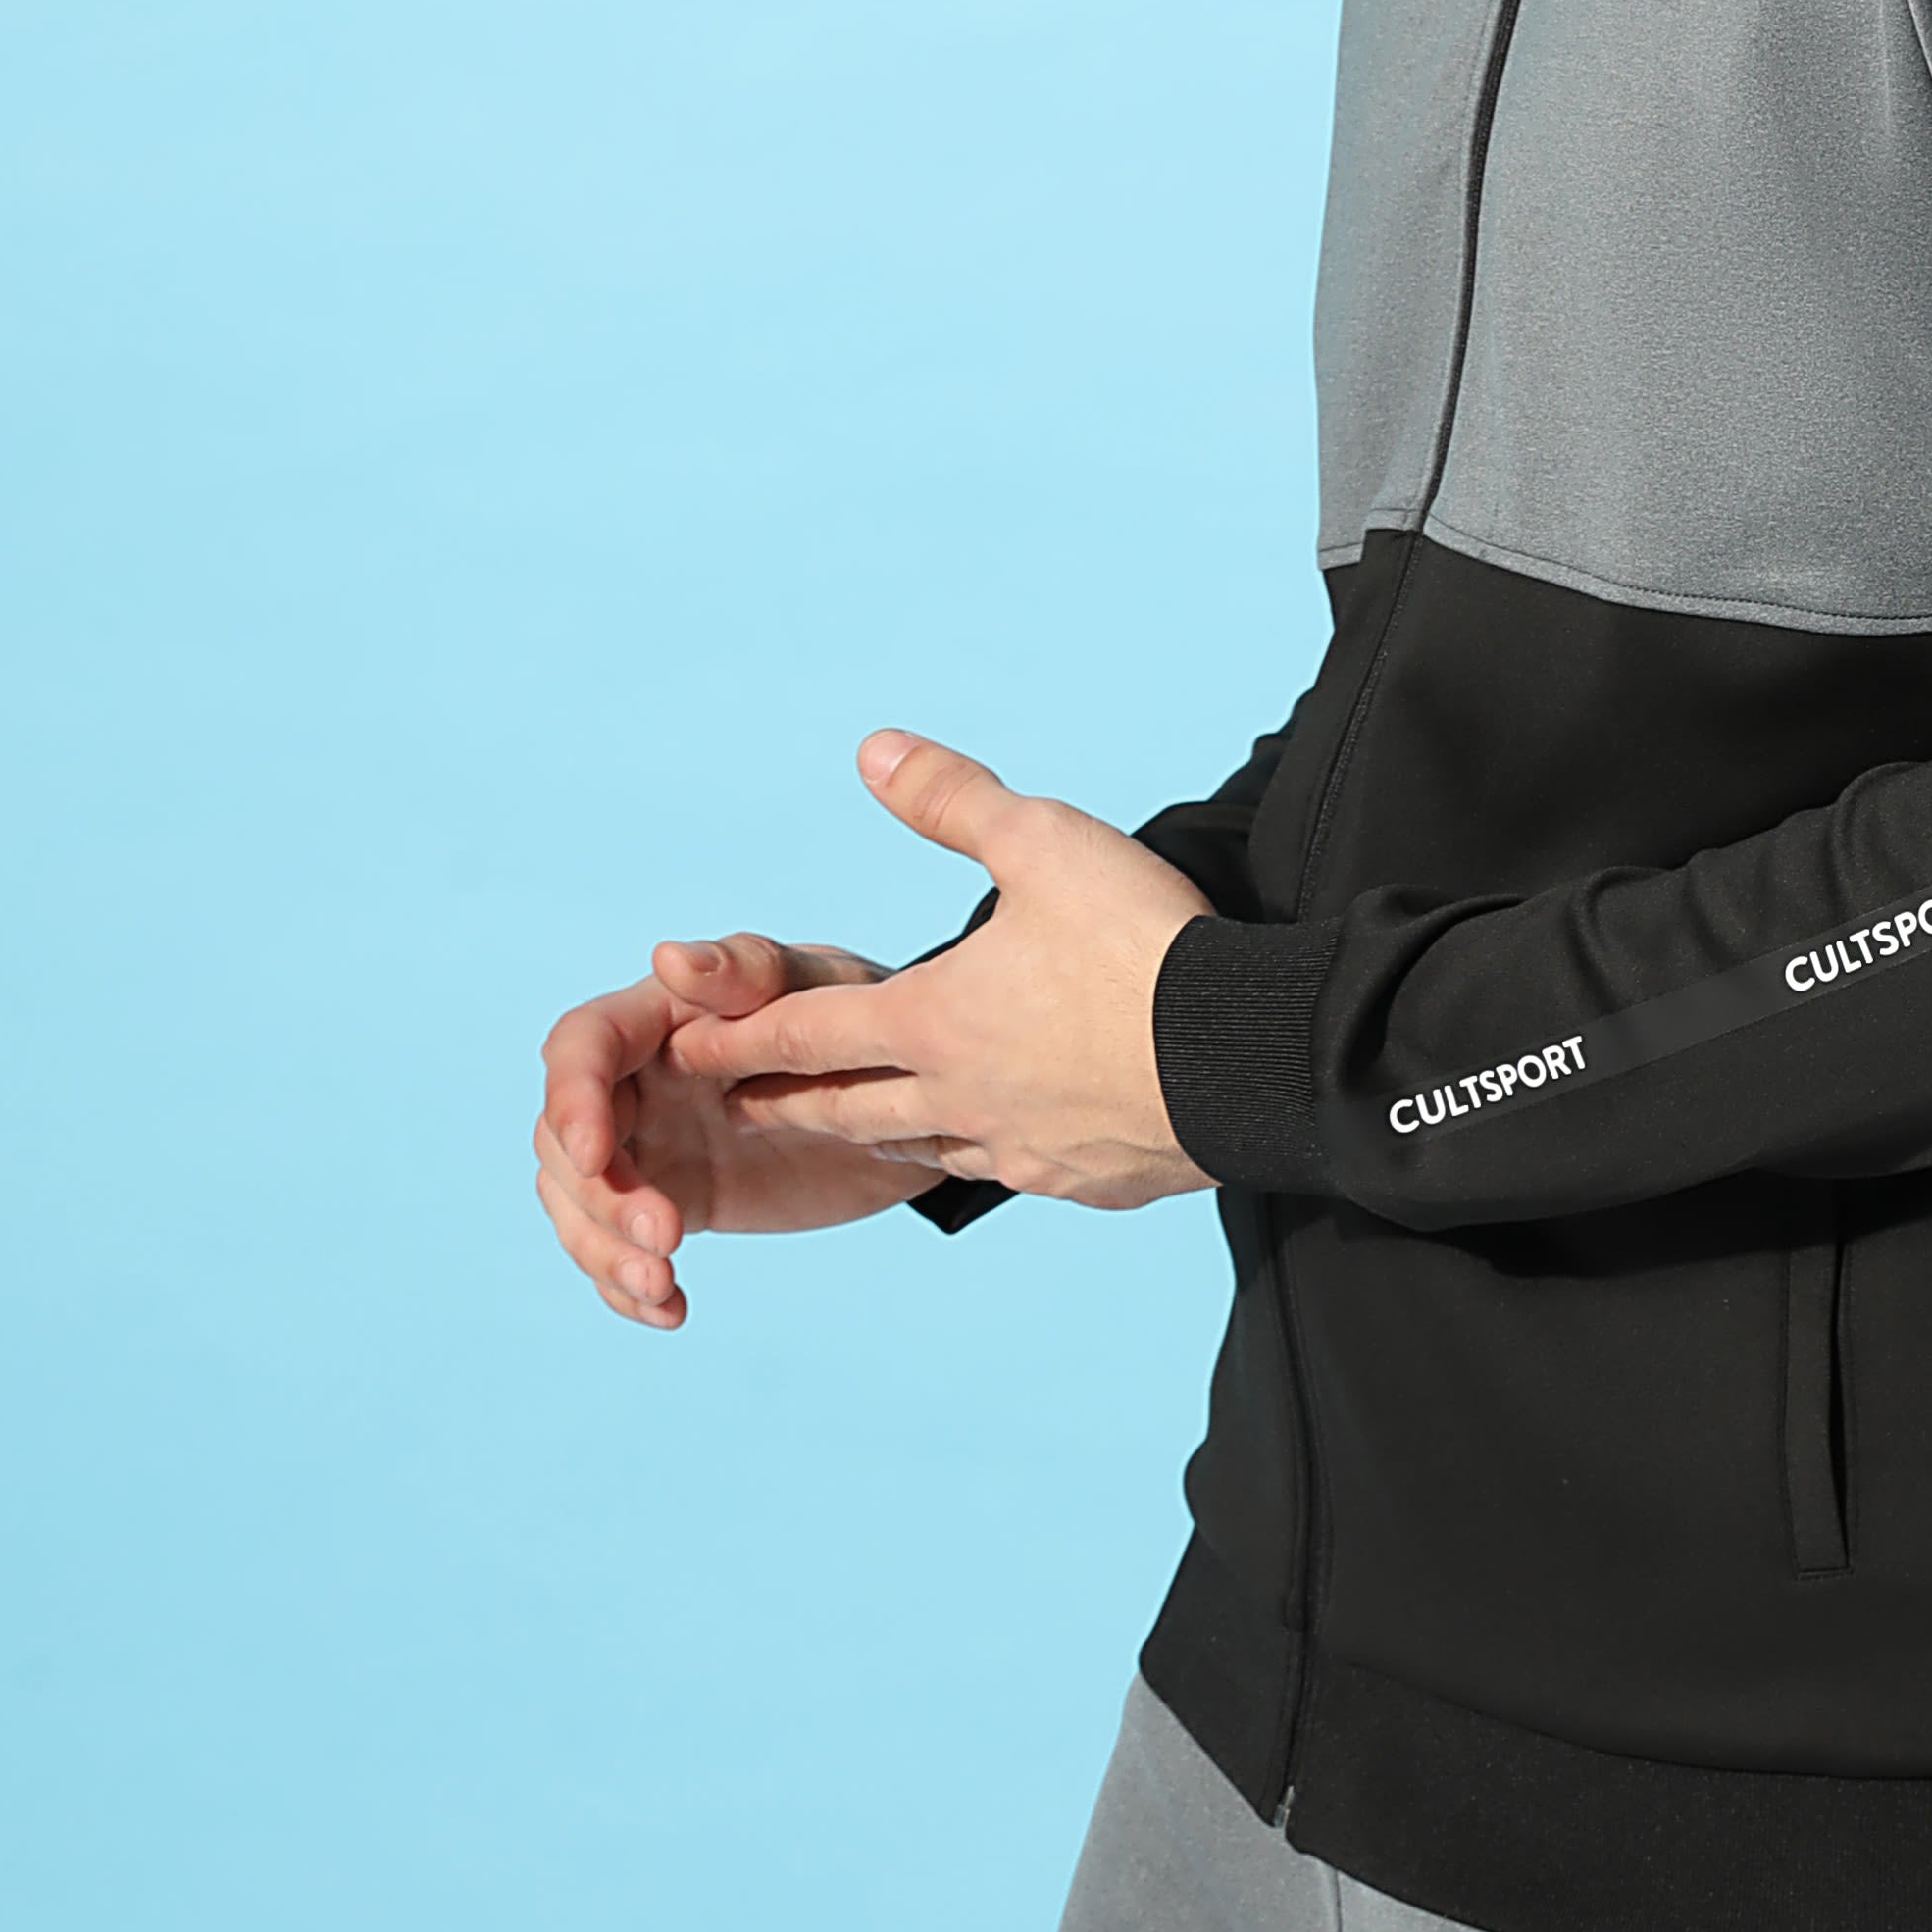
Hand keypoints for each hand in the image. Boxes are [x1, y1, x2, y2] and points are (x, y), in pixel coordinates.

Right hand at [533, 934, 941, 1331]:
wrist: (916, 1095)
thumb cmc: (864, 1013)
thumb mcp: (821, 985)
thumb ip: (748, 972)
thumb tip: (667, 957)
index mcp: (660, 1017)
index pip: (579, 1048)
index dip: (571, 1100)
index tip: (596, 1158)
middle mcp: (638, 1080)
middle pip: (564, 1139)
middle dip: (599, 1197)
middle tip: (668, 1237)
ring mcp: (650, 1145)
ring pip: (578, 1203)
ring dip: (604, 1251)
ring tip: (663, 1285)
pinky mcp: (675, 1199)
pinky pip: (621, 1248)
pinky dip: (628, 1287)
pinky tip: (670, 1309)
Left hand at [678, 732, 1213, 1210]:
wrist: (1247, 1056)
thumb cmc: (1142, 944)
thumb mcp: (1043, 843)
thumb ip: (953, 800)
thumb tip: (874, 752)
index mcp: (933, 1018)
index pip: (807, 1032)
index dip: (739, 1036)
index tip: (684, 1047)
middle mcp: (956, 1095)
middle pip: (843, 1107)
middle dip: (782, 1100)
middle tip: (737, 1102)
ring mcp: (1017, 1146)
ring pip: (917, 1147)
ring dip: (869, 1133)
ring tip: (850, 1126)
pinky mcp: (1079, 1178)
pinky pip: (1007, 1169)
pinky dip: (977, 1153)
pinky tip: (991, 1145)